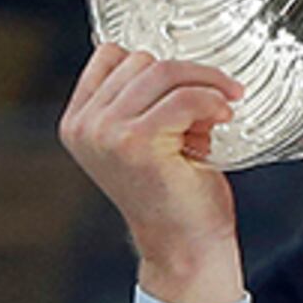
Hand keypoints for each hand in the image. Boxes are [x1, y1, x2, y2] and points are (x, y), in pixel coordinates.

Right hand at [62, 43, 247, 302]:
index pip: (110, 55)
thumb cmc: (173, 196)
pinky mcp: (136, 142)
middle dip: (185, 77)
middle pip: (140, 60)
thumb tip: (175, 63)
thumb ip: (140, 102)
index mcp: (79, 121)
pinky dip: (211, 99)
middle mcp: (85, 126)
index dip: (155, 65)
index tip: (187, 84)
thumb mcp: (144, 139)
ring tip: (222, 107)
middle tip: (213, 103)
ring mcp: (106, 133)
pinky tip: (223, 115)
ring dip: (204, 84)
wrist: (185, 247)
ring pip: (163, 72)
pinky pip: (183, 97)